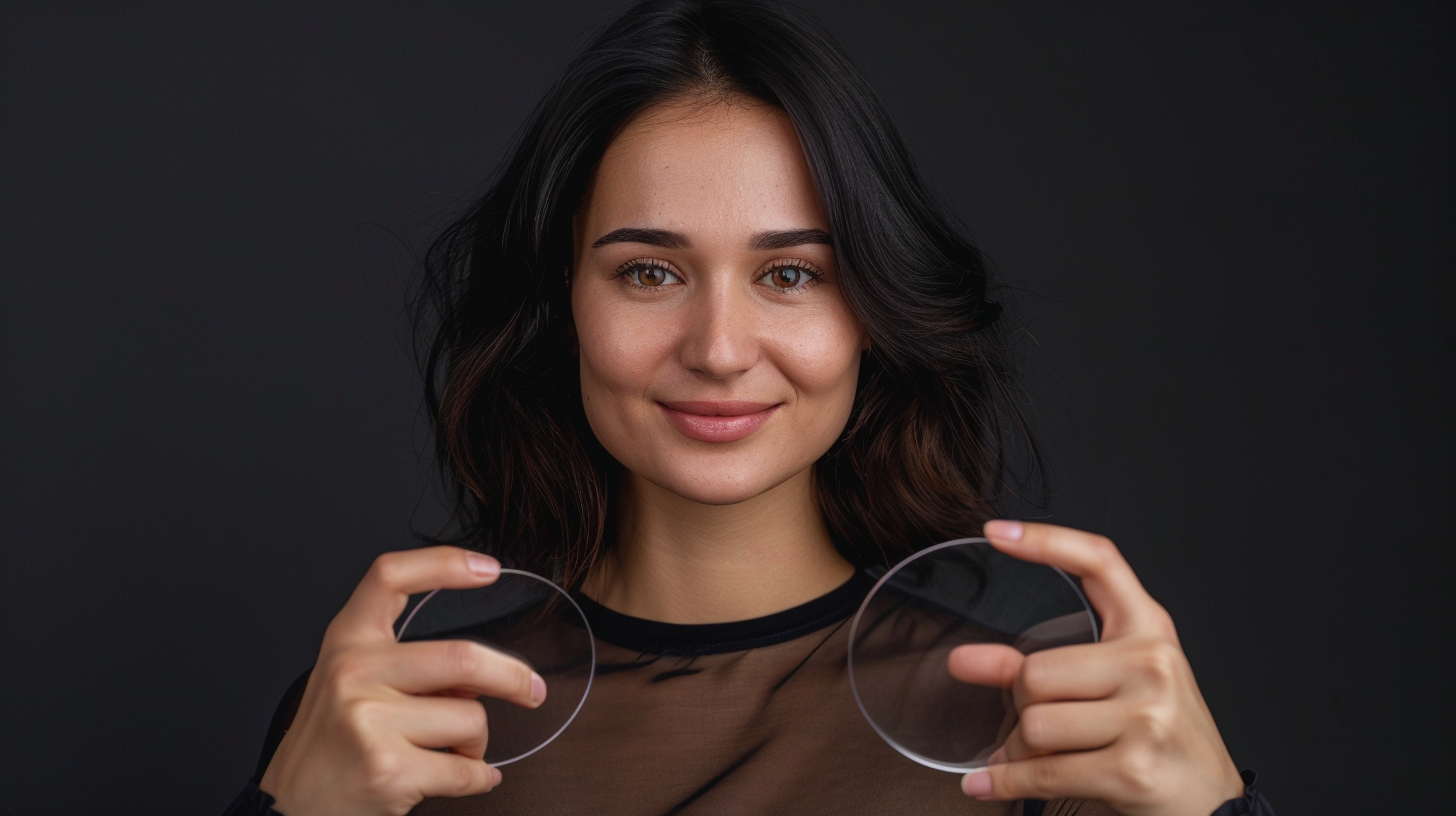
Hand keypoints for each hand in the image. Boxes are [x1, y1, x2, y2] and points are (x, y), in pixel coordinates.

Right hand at [258, 547, 546, 815]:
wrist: (290, 806)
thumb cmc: (333, 742)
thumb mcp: (351, 681)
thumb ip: (408, 663)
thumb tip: (484, 675)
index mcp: (347, 640)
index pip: (390, 576)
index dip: (443, 563)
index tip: (488, 568)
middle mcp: (353, 672)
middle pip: (463, 658)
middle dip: (513, 678)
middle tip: (532, 690)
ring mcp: (367, 721)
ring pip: (470, 718)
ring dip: (477, 743)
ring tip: (450, 752)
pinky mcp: (387, 770)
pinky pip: (467, 769)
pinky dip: (480, 778)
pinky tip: (466, 776)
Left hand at [951, 521, 1243, 815]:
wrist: (1217, 809)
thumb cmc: (1164, 742)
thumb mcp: (1121, 687)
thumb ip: (1054, 663)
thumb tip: (969, 660)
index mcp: (1151, 630)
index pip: (1099, 562)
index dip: (1046, 540)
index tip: (996, 531)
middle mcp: (1152, 663)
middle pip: (1036, 671)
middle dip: (1022, 706)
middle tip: (1042, 725)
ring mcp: (1147, 716)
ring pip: (1033, 723)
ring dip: (1021, 750)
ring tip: (1046, 758)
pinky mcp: (1133, 768)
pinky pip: (1041, 772)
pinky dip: (1006, 783)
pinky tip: (984, 782)